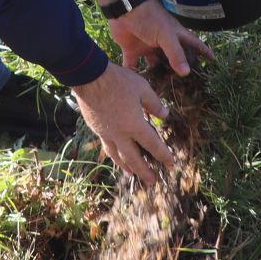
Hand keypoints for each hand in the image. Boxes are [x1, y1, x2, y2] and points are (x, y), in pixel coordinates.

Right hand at [72, 62, 174, 186]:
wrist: (89, 78)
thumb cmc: (118, 81)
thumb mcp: (142, 88)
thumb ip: (154, 104)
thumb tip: (164, 116)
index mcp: (135, 125)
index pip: (153, 145)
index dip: (164, 156)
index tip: (171, 164)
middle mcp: (121, 134)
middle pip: (134, 158)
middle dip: (145, 171)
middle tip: (153, 182)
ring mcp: (107, 133)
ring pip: (118, 156)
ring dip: (127, 167)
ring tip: (133, 174)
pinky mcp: (96, 129)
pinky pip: (108, 147)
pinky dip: (114, 155)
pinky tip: (115, 155)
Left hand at [104, 0, 215, 75]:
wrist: (124, 9)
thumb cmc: (149, 17)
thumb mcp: (166, 35)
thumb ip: (175, 53)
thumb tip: (186, 72)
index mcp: (175, 35)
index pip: (193, 44)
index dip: (203, 51)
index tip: (213, 60)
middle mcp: (163, 42)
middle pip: (174, 58)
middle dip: (179, 69)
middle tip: (186, 86)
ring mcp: (147, 46)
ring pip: (155, 64)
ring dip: (157, 74)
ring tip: (162, 90)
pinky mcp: (132, 50)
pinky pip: (133, 65)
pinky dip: (134, 73)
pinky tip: (136, 85)